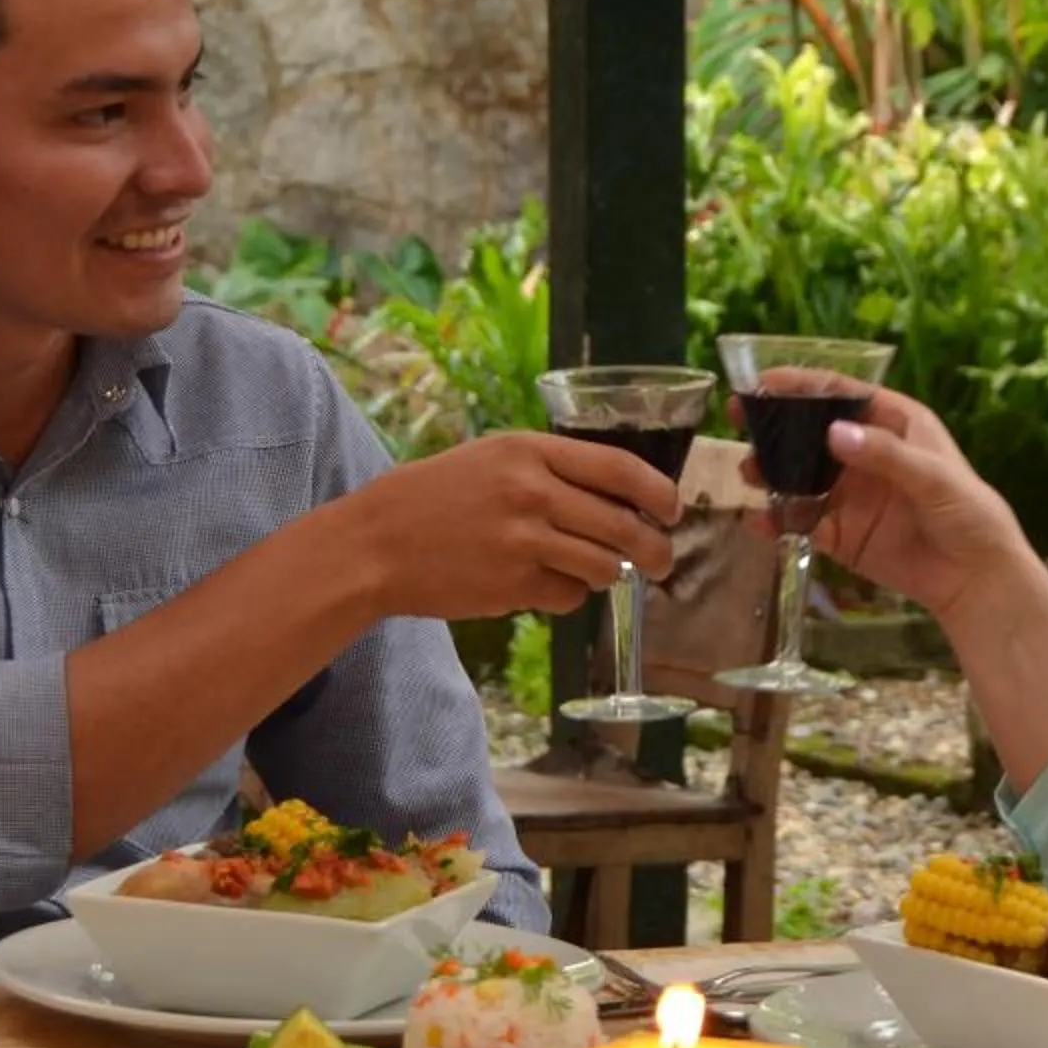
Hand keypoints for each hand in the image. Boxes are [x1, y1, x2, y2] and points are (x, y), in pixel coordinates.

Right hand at [328, 431, 679, 620]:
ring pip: (603, 566)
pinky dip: (568, 596)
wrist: (375, 543)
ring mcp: (523, 542)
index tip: (672, 510)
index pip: (621, 470)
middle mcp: (532, 492)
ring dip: (610, 575)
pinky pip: (568, 596)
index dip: (659, 493)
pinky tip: (545, 586)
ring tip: (600, 573)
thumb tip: (618, 497)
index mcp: (530, 451)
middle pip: (624, 525)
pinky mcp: (512, 585)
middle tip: (661, 560)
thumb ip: (551, 470)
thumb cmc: (434, 497)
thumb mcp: (492, 459)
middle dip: (654, 549)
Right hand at [753, 386, 1035, 626]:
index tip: (762, 383)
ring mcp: (850, 494)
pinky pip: (801, 521)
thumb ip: (884, 455)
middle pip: (811, 432)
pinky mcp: (840, 534)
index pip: (841, 394)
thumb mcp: (933, 477)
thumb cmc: (968, 513)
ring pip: (799, 475)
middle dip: (775, 426)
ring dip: (771, 471)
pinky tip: (758, 521)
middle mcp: (865, 453)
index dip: (802, 385)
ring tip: (750, 472)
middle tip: (739, 420)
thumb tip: (832, 433)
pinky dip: (777, 520)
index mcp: (892, 424)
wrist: (976, 579)